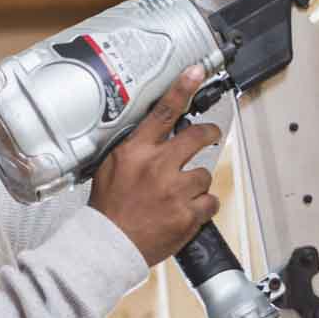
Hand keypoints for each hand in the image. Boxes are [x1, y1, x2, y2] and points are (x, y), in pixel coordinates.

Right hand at [89, 66, 220, 266]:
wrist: (109, 246)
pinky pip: (210, 202)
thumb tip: (148, 136)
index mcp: (136, 152)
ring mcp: (176, 191)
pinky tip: (186, 211)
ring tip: (180, 194)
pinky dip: (202, 207)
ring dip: (196, 182)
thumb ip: (132, 150)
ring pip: (204, 174)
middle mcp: (159, 166)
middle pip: (197, 137)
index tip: (197, 71)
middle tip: (211, 135)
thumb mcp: (110, 168)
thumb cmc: (107, 209)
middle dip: (209, 133)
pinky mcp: (188, 214)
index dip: (183, 88)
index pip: (163, 112)